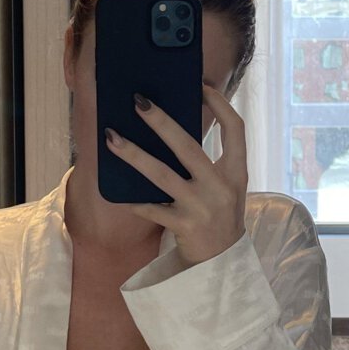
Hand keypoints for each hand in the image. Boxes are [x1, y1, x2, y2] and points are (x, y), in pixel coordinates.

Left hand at [105, 82, 247, 264]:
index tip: (201, 85)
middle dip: (161, 122)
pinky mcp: (183, 226)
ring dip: (133, 154)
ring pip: (161, 175)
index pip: (235, 129)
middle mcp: (222, 187)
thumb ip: (209, 160)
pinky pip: (151, 208)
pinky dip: (132, 199)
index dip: (219, 104)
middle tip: (138, 101)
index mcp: (237, 172)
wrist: (222, 263)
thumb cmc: (218, 216)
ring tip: (111, 137)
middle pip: (188, 146)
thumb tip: (172, 124)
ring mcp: (201, 208)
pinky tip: (114, 190)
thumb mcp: (225, 186)